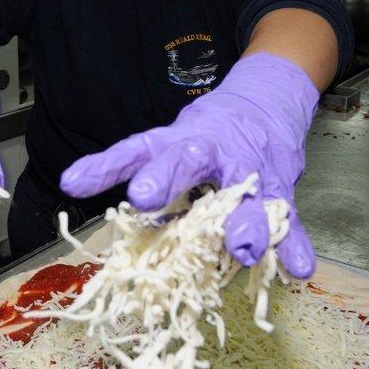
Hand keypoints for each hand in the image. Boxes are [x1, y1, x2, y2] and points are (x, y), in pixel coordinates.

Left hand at [59, 53, 319, 277]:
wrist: (267, 102)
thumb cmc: (209, 132)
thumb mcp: (164, 140)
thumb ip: (123, 163)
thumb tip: (71, 183)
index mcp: (179, 139)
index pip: (139, 149)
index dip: (109, 165)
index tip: (89, 184)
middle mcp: (212, 150)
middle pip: (188, 160)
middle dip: (168, 178)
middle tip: (147, 198)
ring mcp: (250, 168)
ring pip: (246, 192)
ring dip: (245, 221)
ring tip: (242, 247)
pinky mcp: (280, 187)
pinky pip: (287, 217)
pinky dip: (292, 242)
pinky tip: (297, 266)